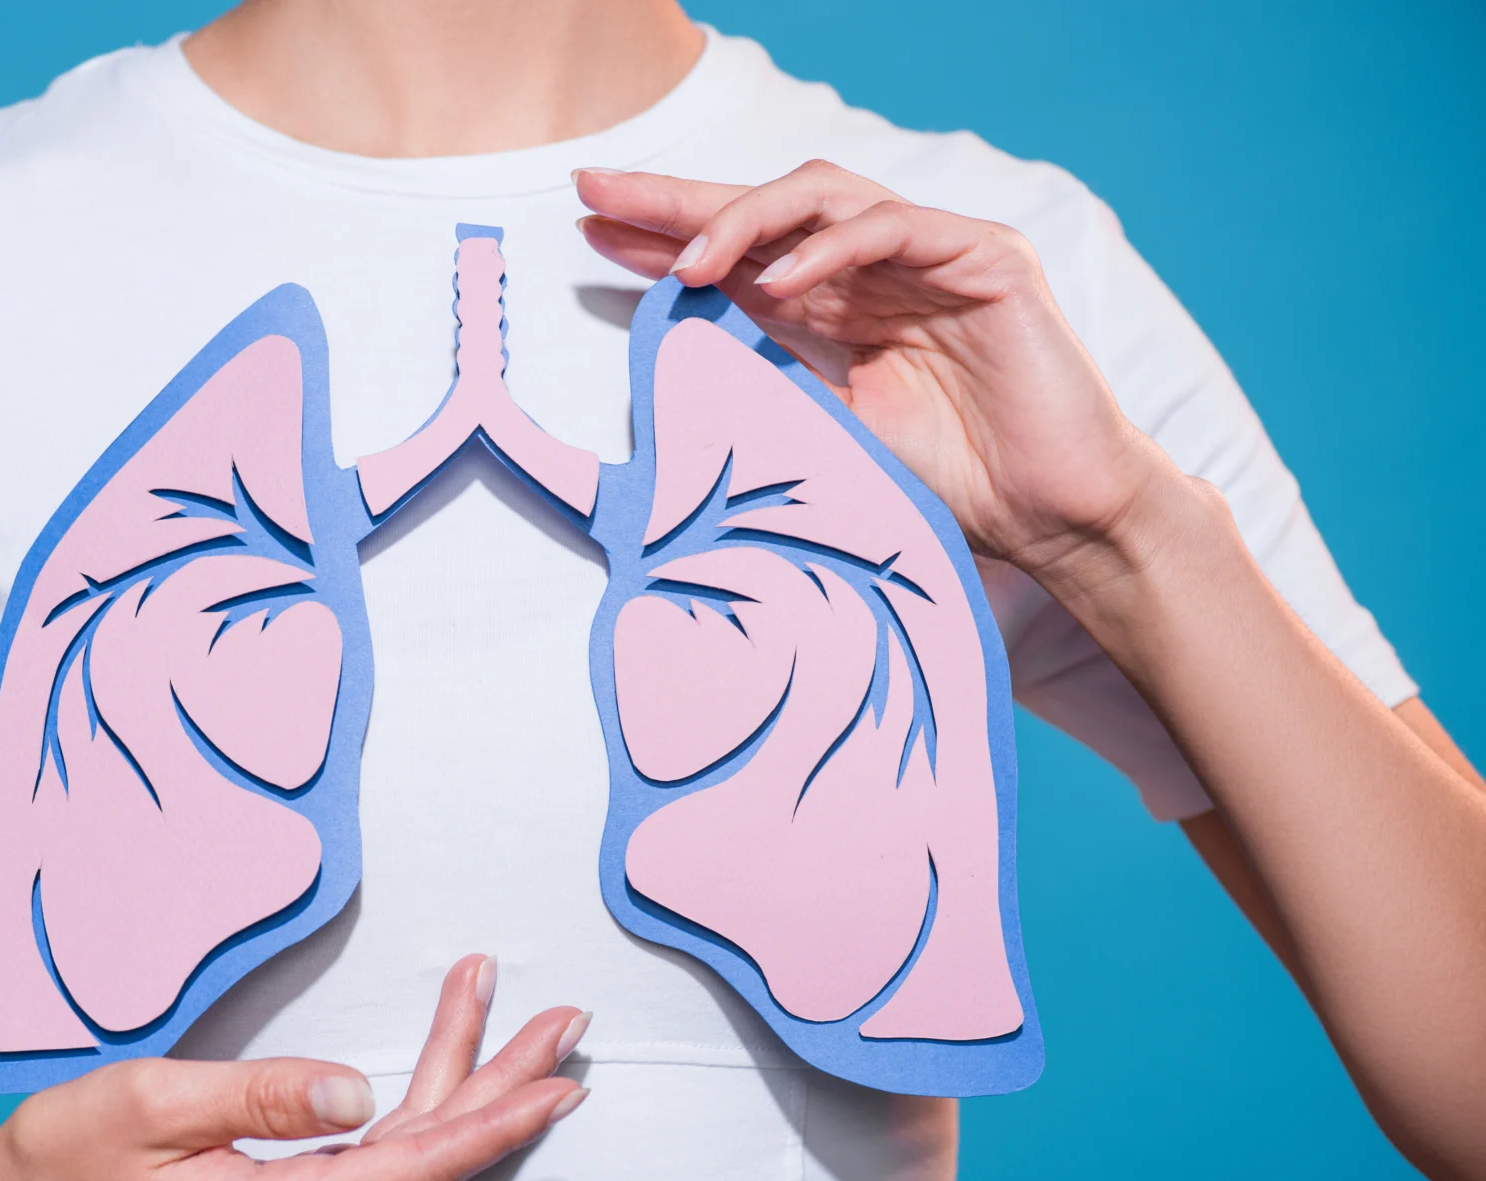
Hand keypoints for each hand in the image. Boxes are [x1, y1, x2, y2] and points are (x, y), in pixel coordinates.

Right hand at [0, 955, 588, 1180]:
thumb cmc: (63, 1159)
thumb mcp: (152, 1106)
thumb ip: (263, 1096)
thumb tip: (360, 1090)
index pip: (416, 1167)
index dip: (497, 1122)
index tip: (559, 1083)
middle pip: (431, 1157)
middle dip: (501, 1083)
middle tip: (564, 1023)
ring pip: (405, 1151)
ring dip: (455, 1076)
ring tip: (494, 1000)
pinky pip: (372, 1156)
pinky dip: (411, 1096)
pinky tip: (432, 1055)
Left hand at [575, 162, 1187, 583]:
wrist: (1052, 520)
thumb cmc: (951, 487)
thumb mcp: (827, 431)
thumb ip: (763, 382)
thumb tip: (667, 365)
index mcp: (838, 308)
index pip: (739, 256)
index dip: (665, 238)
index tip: (589, 235)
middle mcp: (880, 268)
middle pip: (766, 210)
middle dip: (678, 202)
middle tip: (598, 198)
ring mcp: (935, 254)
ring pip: (824, 197)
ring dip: (745, 221)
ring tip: (687, 264)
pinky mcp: (987, 258)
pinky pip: (893, 227)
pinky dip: (830, 250)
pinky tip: (778, 284)